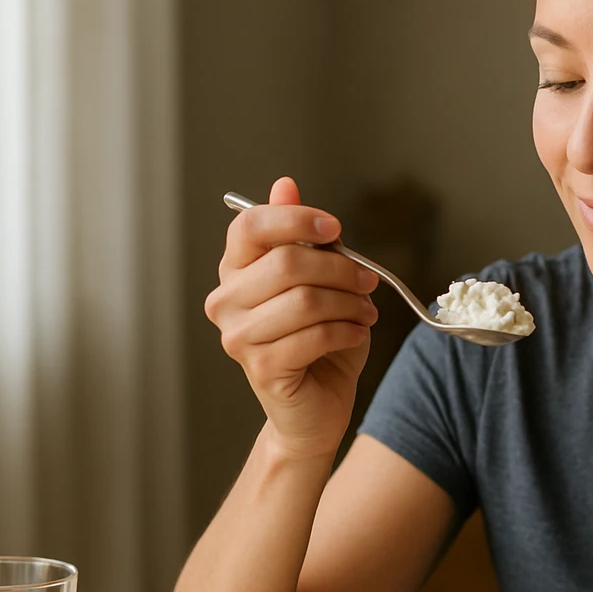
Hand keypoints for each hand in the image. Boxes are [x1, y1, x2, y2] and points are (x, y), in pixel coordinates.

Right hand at [205, 176, 379, 457]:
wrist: (316, 407)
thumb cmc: (318, 339)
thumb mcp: (319, 279)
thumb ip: (303, 237)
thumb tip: (285, 185)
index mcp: (235, 270)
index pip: (249, 226)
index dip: (296, 219)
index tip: (335, 228)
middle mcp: (225, 300)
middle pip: (286, 262)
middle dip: (340, 268)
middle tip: (367, 281)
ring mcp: (238, 336)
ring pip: (305, 300)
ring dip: (349, 303)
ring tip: (365, 312)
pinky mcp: (260, 368)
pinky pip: (314, 335)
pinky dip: (347, 331)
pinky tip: (357, 333)